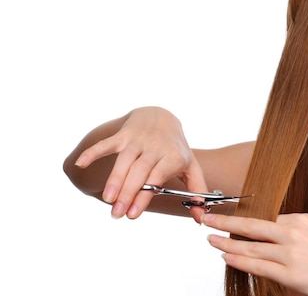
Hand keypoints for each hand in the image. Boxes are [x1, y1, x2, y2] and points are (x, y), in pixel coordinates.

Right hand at [74, 107, 207, 220]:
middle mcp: (155, 148)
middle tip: (117, 215)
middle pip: (139, 172)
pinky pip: (107, 143)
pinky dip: (93, 152)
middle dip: (127, 193)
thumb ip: (197, 191)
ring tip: (107, 199)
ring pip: (124, 160)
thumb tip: (201, 218)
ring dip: (114, 179)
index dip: (144, 196)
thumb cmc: (176, 149)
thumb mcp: (191, 167)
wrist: (162, 116)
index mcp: (173, 157)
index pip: (156, 179)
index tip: (133, 215)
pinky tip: (81, 164)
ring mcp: (138, 140)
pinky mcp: (123, 135)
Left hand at [203, 213, 307, 295]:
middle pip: (252, 225)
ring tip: (210, 237)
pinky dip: (239, 259)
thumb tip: (278, 243)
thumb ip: (298, 237)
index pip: (267, 219)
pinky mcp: (292, 275)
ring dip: (227, 242)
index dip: (246, 220)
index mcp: (303, 219)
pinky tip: (226, 256)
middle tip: (206, 216)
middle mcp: (295, 232)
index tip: (230, 217)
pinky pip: (258, 265)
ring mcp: (292, 253)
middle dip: (226, 220)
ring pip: (251, 246)